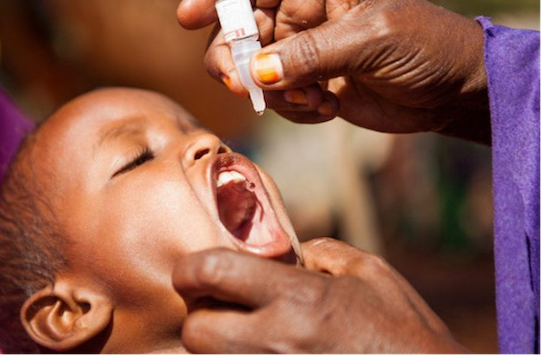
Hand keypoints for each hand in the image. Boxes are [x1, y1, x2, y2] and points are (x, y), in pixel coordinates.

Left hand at [172, 238, 465, 352]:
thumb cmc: (407, 334)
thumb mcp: (372, 274)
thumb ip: (323, 253)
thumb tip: (290, 252)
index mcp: (301, 299)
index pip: (212, 273)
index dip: (190, 268)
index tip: (191, 270)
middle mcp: (278, 342)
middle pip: (195, 331)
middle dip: (200, 315)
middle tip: (220, 305)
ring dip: (216, 345)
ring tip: (244, 332)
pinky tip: (265, 351)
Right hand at [178, 0, 488, 142]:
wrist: (449, 90)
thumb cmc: (423, 43)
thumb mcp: (370, 38)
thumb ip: (310, 53)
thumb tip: (254, 72)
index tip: (188, 17)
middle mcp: (302, 14)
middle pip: (240, 30)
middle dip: (235, 59)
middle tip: (242, 83)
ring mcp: (304, 53)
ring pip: (255, 72)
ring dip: (275, 92)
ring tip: (316, 99)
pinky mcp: (310, 86)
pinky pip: (279, 100)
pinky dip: (295, 110)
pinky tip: (329, 107)